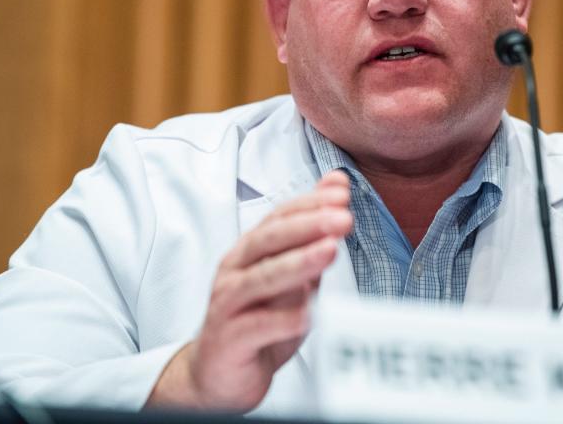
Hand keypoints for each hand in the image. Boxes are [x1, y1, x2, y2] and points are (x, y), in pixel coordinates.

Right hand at [147, 171, 351, 409]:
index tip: (341, 192)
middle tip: (343, 218)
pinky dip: (285, 318)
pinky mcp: (228, 339)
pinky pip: (258, 326)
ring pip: (261, 278)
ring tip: (330, 250)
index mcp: (249, 251)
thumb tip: (336, 187)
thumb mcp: (290, 274)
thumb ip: (312, 236)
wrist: (219, 374)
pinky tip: (310, 312)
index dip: (310, 203)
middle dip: (308, 225)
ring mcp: (227, 304)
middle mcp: (235, 270)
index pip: (279, 218)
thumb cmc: (258, 320)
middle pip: (269, 240)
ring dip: (298, 263)